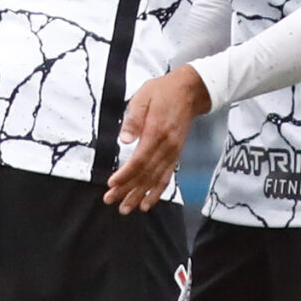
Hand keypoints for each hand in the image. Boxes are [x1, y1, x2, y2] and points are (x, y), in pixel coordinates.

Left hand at [104, 65, 209, 211]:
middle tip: (111, 200)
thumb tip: (125, 139)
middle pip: (145, 174)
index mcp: (156, 132)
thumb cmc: (163, 92)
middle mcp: (166, 146)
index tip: (112, 184)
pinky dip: (157, 192)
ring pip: (155, 179)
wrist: (189, 91)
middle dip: (128, 190)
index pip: (139, 160)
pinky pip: (166, 177)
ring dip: (140, 195)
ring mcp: (173, 152)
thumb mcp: (143, 97)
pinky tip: (147, 203)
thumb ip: (133, 119)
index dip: (125, 175)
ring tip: (127, 208)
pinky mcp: (175, 154)